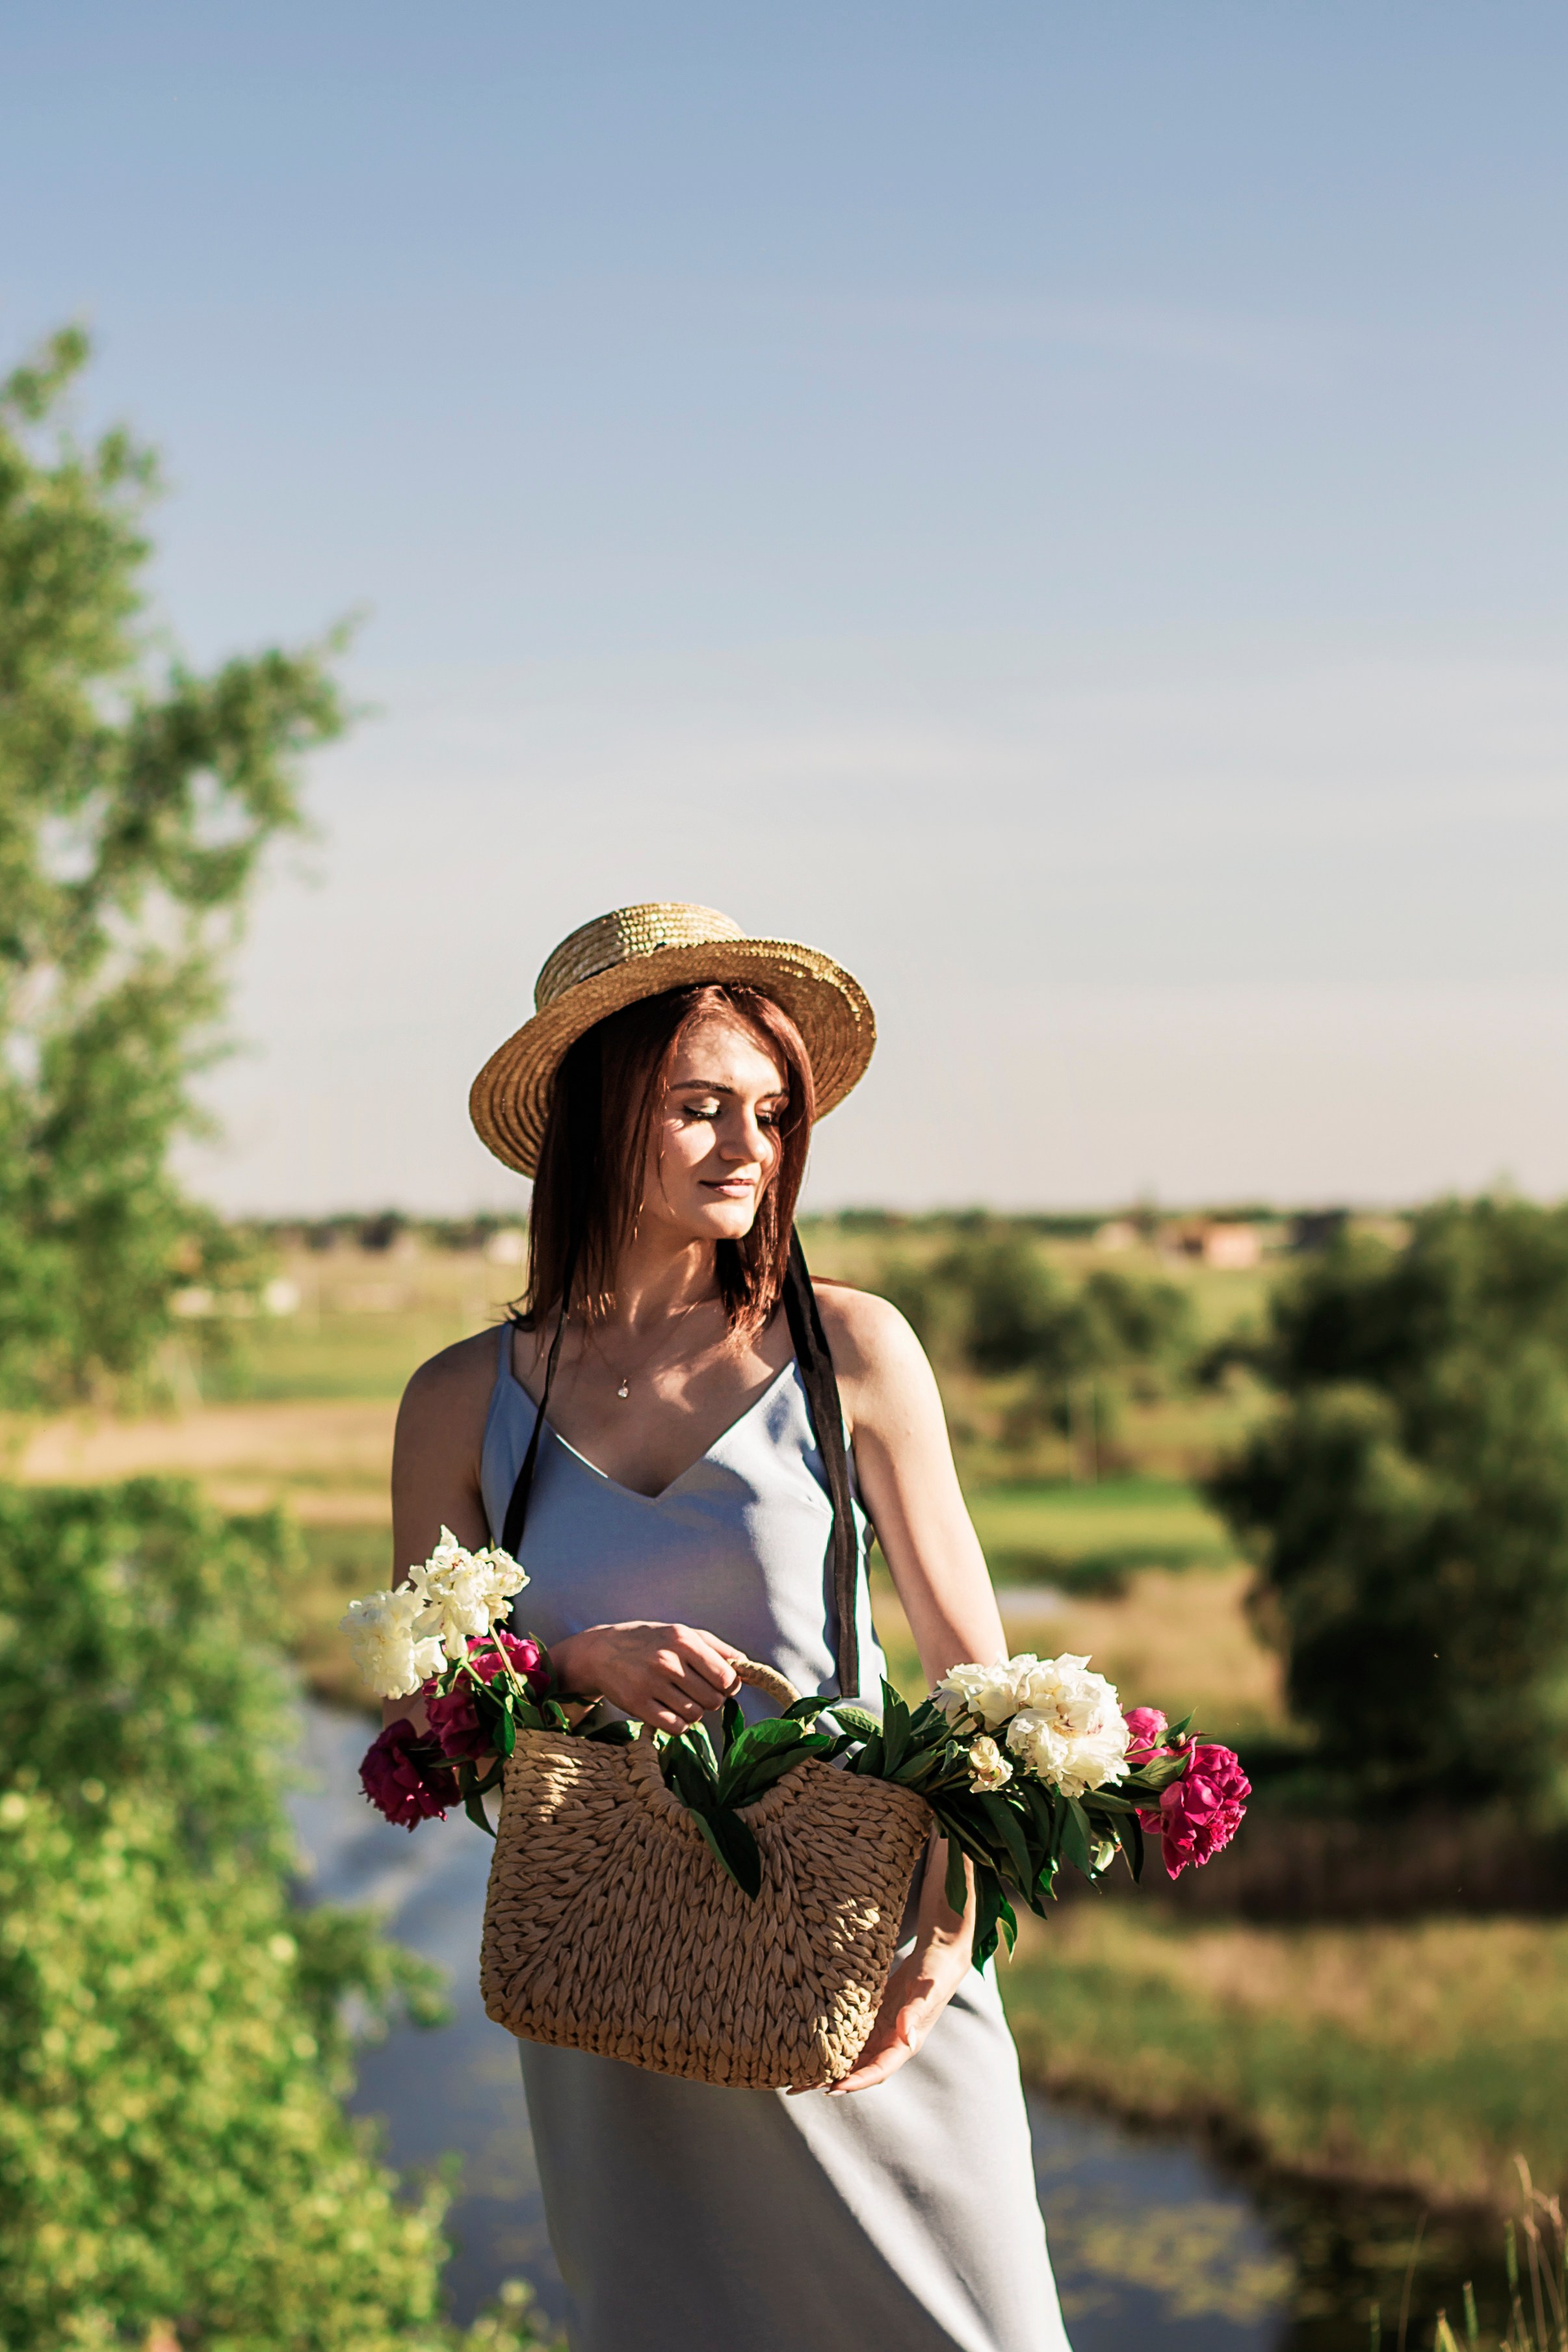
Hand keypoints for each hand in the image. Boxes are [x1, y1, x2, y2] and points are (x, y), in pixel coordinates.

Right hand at [551, 1621, 743, 1731]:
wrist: (602, 1651)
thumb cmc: (649, 1641)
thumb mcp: (682, 1633)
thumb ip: (716, 1648)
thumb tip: (746, 1665)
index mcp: (683, 1640)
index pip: (726, 1677)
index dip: (729, 1686)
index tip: (722, 1685)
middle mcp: (668, 1661)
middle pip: (713, 1699)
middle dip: (711, 1700)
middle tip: (698, 1692)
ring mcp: (651, 1684)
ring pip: (695, 1715)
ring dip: (694, 1712)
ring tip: (681, 1699)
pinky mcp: (638, 1705)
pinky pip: (675, 1727)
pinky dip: (679, 1724)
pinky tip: (671, 1711)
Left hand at [812, 1837, 974, 2096]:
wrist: (942, 1954)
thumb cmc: (936, 1971)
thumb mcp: (928, 1988)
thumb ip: (916, 2013)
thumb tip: (906, 2040)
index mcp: (906, 2041)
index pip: (879, 2070)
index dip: (856, 2082)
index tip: (832, 2090)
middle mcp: (892, 2041)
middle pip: (860, 2070)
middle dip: (832, 2081)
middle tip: (798, 2088)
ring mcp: (882, 2030)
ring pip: (852, 2056)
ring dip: (828, 2066)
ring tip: (796, 2075)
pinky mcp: (874, 2016)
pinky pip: (851, 2035)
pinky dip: (833, 2043)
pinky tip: (810, 2042)